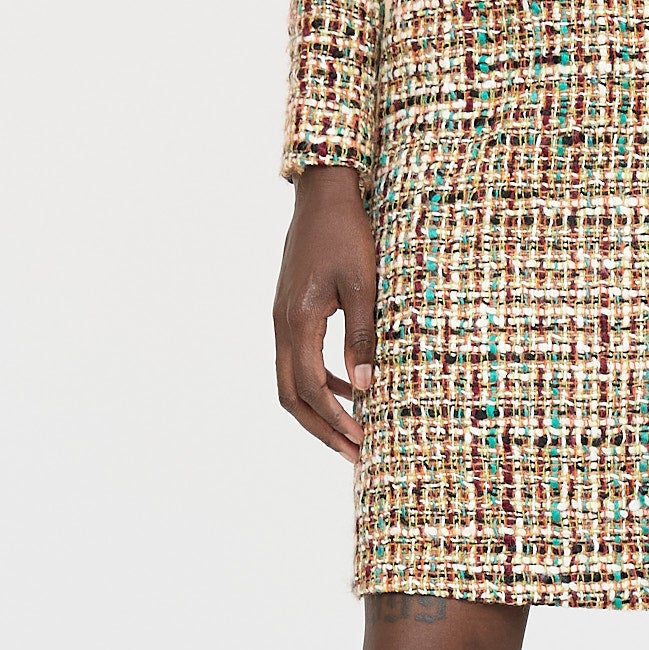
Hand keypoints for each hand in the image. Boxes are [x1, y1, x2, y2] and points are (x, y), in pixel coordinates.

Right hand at [274, 163, 377, 462]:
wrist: (322, 194)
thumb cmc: (346, 233)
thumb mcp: (363, 284)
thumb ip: (361, 336)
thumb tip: (366, 387)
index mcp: (298, 322)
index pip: (312, 389)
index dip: (336, 421)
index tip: (362, 442)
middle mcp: (282, 326)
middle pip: (291, 397)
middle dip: (322, 429)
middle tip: (354, 454)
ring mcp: (282, 319)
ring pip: (291, 382)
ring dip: (320, 410)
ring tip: (353, 432)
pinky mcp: (290, 312)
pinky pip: (299, 360)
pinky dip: (321, 382)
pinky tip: (351, 387)